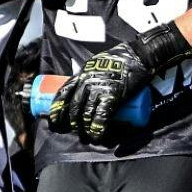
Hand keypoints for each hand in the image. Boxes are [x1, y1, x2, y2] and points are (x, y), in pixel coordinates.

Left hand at [52, 23, 191, 142]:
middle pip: (73, 107)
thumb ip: (92, 74)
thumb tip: (88, 89)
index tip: (53, 119)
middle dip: (72, 123)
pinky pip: (101, 116)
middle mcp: (87, 81)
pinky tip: (96, 135)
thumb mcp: (98, 62)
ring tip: (87, 136)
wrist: (139, 56)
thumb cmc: (121, 58)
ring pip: (85, 114)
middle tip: (75, 131)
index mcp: (82, 73)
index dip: (57, 109)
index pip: (63, 92)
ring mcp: (99, 89)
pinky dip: (97, 128)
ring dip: (84, 128)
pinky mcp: (112, 96)